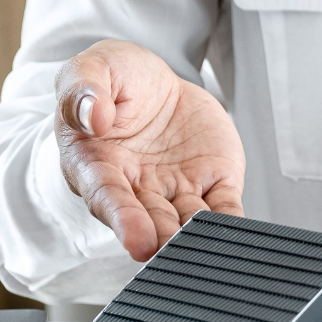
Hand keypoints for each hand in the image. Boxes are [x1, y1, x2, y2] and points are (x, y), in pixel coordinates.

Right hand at [55, 39, 245, 261]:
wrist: (154, 82)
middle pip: (151, 218)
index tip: (137, 241)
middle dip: (163, 237)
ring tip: (203, 248)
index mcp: (96, 163)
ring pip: (187, 220)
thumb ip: (83, 91)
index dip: (123, 220)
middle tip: (174, 252)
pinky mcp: (213, 181)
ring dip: (195, 237)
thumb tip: (93, 117)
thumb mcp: (91, 70)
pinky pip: (224, 206)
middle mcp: (136, 186)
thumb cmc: (114, 80)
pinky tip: (238, 235)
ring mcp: (176, 187)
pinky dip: (232, 223)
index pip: (108, 197)